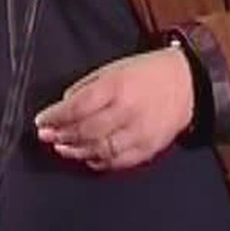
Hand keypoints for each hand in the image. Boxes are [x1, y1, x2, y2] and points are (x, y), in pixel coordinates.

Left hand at [34, 47, 193, 171]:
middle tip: (46, 137)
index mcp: (117, 86)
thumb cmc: (147, 73)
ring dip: (76, 151)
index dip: (56, 116)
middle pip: (86, 130)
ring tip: (62, 148)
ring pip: (99, 149)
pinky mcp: (148, 149)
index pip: (78, 106)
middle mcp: (127, 111)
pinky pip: (118, 162)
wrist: (188, 84)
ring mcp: (139, 133)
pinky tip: (87, 156)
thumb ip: (88, 87)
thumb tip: (64, 105)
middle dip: (62, 135)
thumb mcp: (114, 68)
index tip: (41, 121)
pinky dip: (99, 161)